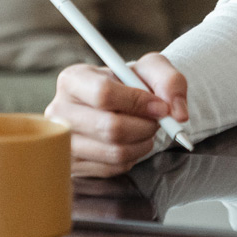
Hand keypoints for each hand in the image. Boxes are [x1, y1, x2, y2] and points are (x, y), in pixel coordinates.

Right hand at [46, 52, 188, 177]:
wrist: (121, 104)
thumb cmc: (132, 83)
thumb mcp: (152, 68)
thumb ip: (170, 81)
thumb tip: (177, 113)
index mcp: (73, 79)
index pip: (103, 94)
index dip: (138, 102)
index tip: (160, 106)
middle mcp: (60, 111)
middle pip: (110, 127)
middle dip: (145, 126)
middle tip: (156, 121)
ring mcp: (63, 141)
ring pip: (114, 151)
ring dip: (142, 143)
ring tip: (146, 129)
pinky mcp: (73, 165)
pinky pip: (113, 168)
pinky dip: (133, 157)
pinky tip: (132, 142)